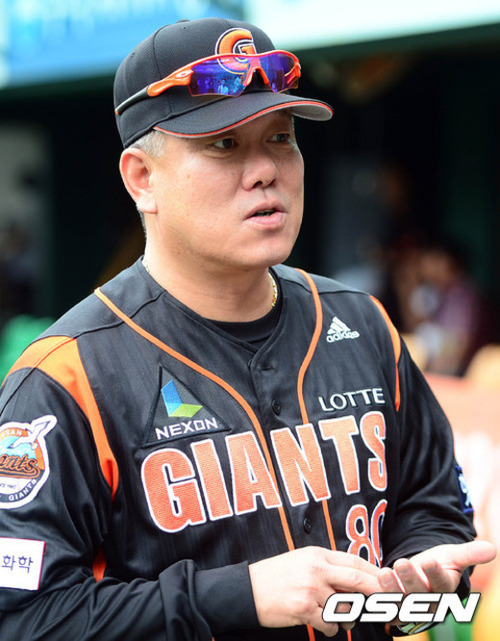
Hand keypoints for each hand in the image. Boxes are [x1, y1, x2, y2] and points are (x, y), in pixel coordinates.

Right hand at [249, 546, 382, 636]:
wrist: (248, 590)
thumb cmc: (276, 576)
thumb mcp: (301, 561)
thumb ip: (326, 567)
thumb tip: (353, 580)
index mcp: (317, 554)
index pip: (353, 561)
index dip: (374, 572)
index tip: (388, 581)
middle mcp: (316, 569)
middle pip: (356, 579)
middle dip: (376, 592)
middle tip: (388, 603)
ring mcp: (310, 589)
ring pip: (344, 606)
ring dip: (349, 617)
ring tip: (344, 620)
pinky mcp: (303, 609)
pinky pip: (329, 623)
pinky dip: (331, 628)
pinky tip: (323, 625)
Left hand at [378, 539, 496, 627]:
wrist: (417, 577)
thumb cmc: (436, 566)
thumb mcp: (451, 557)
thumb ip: (469, 554)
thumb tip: (492, 548)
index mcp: (442, 590)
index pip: (440, 584)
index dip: (435, 573)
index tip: (429, 561)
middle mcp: (425, 603)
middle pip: (418, 594)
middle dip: (409, 579)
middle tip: (401, 563)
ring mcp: (405, 607)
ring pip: (398, 601)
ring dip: (390, 589)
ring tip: (384, 572)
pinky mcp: (388, 607)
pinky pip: (378, 601)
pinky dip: (371, 591)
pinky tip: (364, 579)